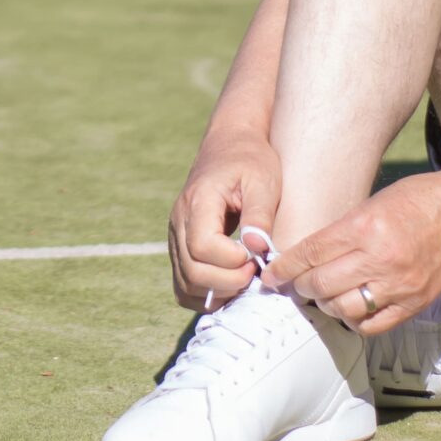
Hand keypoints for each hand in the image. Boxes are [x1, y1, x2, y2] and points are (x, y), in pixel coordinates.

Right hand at [166, 132, 281, 312]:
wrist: (230, 146)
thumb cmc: (250, 160)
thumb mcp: (263, 180)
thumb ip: (259, 215)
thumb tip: (255, 250)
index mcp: (198, 202)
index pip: (202, 247)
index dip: (231, 262)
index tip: (256, 256)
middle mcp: (179, 222)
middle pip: (192, 271)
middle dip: (228, 282)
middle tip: (255, 272)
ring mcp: (176, 236)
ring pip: (185, 284)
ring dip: (218, 292)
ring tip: (245, 278)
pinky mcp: (181, 247)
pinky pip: (184, 284)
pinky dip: (206, 294)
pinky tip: (231, 284)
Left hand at [266, 169, 440, 334]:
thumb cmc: (418, 200)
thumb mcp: (372, 203)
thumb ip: (341, 231)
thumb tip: (307, 257)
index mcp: (365, 226)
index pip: (311, 253)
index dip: (284, 267)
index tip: (271, 275)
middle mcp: (380, 258)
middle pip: (321, 284)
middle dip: (300, 286)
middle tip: (295, 284)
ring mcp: (399, 284)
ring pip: (342, 309)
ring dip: (325, 305)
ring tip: (323, 295)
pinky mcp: (414, 303)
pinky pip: (372, 325)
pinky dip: (353, 320)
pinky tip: (349, 308)